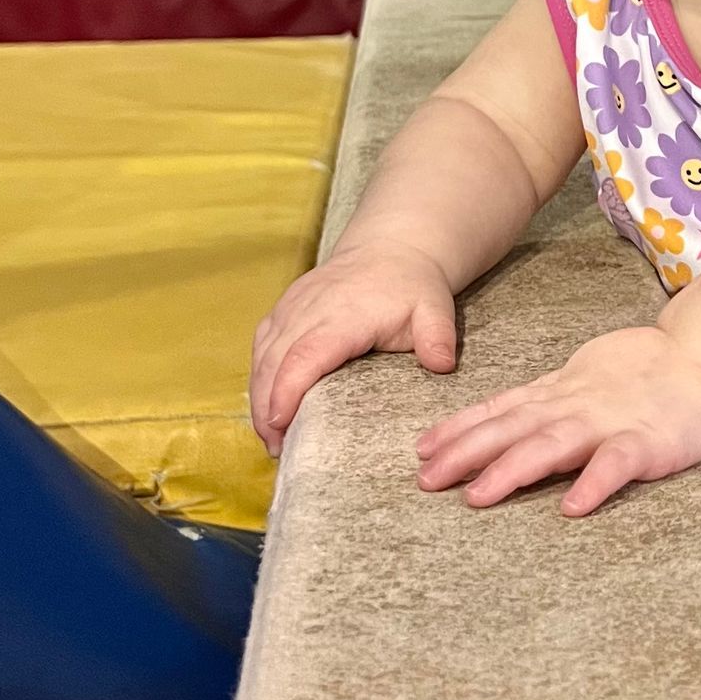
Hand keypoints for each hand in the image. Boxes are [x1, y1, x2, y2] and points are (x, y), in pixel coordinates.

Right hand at [249, 242, 458, 453]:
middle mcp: (309, 310)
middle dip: (266, 408)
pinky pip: (262, 345)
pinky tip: (265, 404)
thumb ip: (437, 337)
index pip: (305, 355)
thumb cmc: (413, 287)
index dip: (286, 391)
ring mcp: (292, 307)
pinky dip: (259, 377)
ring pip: (262, 356)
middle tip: (275, 449)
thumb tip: (441, 365)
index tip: (278, 425)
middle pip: (274, 362)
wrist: (392, 250)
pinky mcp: (284, 309)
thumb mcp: (434, 309)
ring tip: (269, 437)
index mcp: (343, 315)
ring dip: (259, 397)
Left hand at [415, 325, 700, 514]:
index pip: (500, 410)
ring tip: (477, 498)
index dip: (460, 429)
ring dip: (512, 469)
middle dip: (466, 453)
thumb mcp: (581, 379)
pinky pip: (617, 463)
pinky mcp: (647, 442)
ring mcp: (610, 423)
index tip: (421, 450)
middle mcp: (575, 407)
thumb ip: (543, 402)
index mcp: (560, 394)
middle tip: (426, 480)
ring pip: (553, 445)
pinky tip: (572, 508)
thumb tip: (493, 422)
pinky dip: (594, 482)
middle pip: (513, 428)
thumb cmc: (642, 373)